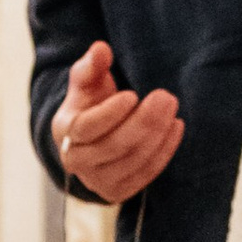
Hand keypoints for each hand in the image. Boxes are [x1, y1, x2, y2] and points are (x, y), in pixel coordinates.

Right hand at [54, 39, 180, 202]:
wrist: (91, 140)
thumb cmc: (91, 103)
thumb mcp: (87, 82)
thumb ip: (92, 66)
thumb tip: (101, 49)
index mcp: (65, 132)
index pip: (85, 128)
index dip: (109, 114)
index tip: (132, 95)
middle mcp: (76, 161)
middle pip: (112, 146)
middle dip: (143, 123)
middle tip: (166, 97)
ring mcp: (97, 181)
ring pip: (131, 162)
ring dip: (157, 137)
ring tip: (173, 111)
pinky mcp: (117, 192)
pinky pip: (145, 175)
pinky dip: (163, 153)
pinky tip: (175, 128)